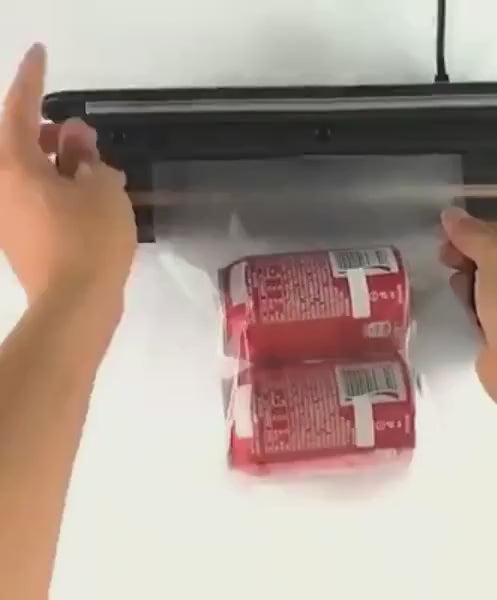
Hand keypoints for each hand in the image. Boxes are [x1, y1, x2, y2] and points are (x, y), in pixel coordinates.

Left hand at [0, 44, 135, 303]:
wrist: (76, 305)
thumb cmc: (91, 240)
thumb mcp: (102, 190)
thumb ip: (89, 158)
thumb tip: (77, 145)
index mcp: (14, 166)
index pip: (20, 107)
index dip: (33, 77)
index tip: (40, 53)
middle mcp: (1, 188)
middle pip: (18, 142)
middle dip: (47, 131)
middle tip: (79, 137)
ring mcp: (6, 217)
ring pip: (26, 173)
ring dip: (54, 163)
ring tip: (91, 171)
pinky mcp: (19, 240)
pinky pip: (33, 199)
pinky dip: (54, 189)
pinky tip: (85, 201)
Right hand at [439, 207, 496, 405]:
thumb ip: (473, 233)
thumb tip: (450, 214)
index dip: (481, 229)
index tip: (449, 232)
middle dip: (471, 254)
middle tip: (444, 255)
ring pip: (492, 285)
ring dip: (470, 279)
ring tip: (455, 281)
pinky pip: (488, 309)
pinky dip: (474, 304)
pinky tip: (462, 304)